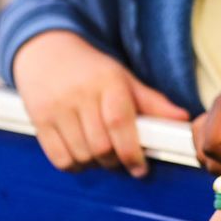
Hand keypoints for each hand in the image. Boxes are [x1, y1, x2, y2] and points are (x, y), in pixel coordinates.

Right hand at [13, 31, 188, 176]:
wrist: (48, 51)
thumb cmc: (92, 70)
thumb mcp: (125, 79)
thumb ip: (152, 101)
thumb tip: (182, 119)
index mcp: (108, 82)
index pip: (120, 123)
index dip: (131, 151)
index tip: (140, 168)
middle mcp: (81, 95)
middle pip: (101, 145)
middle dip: (115, 160)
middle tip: (122, 158)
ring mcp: (57, 109)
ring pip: (81, 154)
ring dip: (95, 164)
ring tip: (102, 155)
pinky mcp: (39, 121)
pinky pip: (58, 158)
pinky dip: (73, 165)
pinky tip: (82, 156)